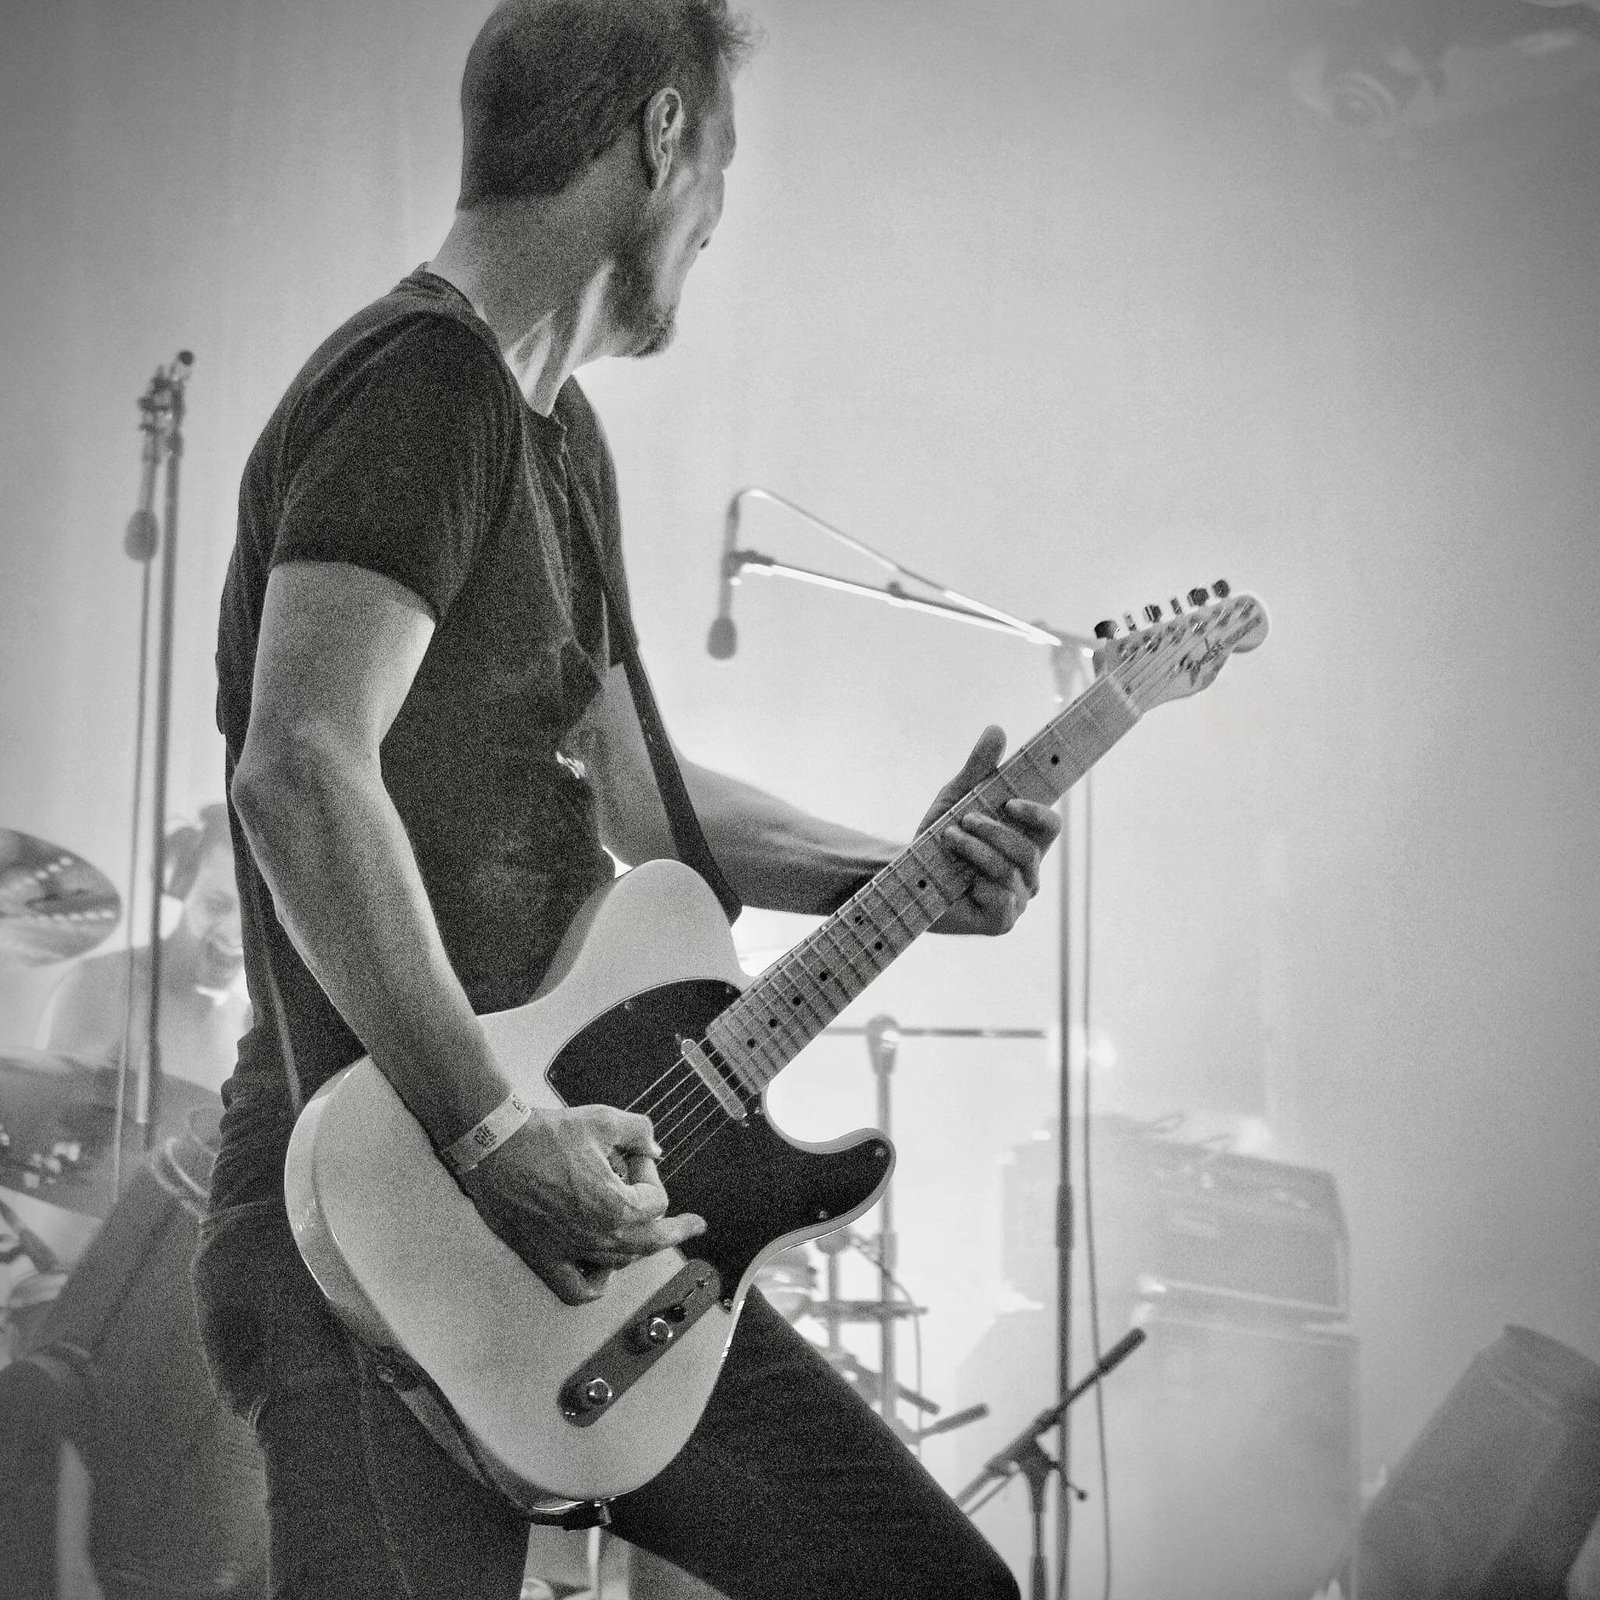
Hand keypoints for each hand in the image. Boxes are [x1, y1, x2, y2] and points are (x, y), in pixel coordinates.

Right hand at [459, 1103, 706, 1305]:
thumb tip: (654, 1148)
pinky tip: (604, 1272)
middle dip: (674, 1228)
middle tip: (693, 1226)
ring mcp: (572, 1251)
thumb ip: (639, 1132)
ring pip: (620, 1262)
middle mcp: (599, 1237)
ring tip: (645, 1231)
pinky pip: (577, 1289)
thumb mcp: (603, 1120)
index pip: (657, 1202)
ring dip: (638, 1244)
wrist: (494, 1146)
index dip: (650, 1175)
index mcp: (617, 1207)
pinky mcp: (545, 1258)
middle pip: (651, 1241)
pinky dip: (595, 1284)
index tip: (635, 1159)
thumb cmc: (545, 1135)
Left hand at [919, 725, 1060, 935]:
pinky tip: (960, 879)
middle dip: (994, 832)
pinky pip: (1001, 899)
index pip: (1051, 826)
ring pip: (1011, 871)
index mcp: (1026, 841)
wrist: (905, 878)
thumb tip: (996, 729)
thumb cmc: (936, 839)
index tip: (1008, 802)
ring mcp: (1017, 900)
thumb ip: (978, 768)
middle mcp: (1028, 872)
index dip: (1036, 813)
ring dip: (977, 851)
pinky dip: (977, 883)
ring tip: (949, 839)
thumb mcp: (955, 798)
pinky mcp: (1001, 922)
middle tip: (964, 820)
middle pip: (1030, 850)